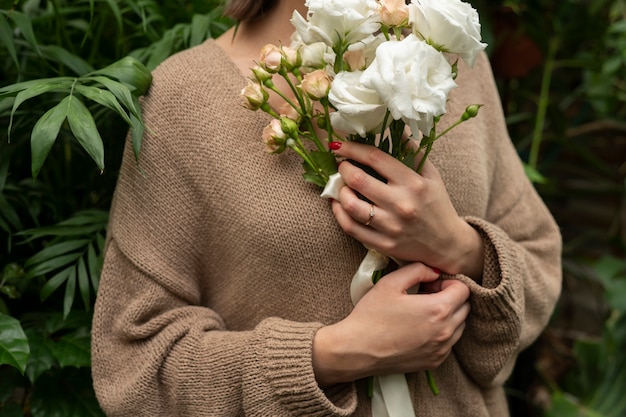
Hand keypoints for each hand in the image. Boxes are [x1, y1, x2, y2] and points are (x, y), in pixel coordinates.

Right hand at [312, 262, 469, 385]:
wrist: (357, 350)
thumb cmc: (371, 316)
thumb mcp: (390, 283)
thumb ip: (417, 270)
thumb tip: (434, 272)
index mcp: (437, 309)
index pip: (464, 289)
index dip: (447, 283)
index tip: (429, 285)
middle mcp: (445, 332)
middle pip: (465, 307)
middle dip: (449, 298)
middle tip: (425, 296)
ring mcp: (441, 349)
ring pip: (460, 326)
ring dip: (448, 316)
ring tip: (421, 313)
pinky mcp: (435, 362)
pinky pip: (449, 342)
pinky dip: (441, 332)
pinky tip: (418, 328)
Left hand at [329, 141, 483, 279]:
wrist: (447, 245)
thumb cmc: (438, 205)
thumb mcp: (431, 175)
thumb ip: (413, 152)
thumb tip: (395, 128)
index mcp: (413, 183)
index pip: (375, 158)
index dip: (353, 148)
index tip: (340, 144)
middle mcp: (401, 204)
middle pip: (358, 180)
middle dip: (343, 168)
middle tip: (342, 165)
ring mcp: (390, 226)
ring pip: (351, 205)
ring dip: (339, 191)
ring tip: (341, 185)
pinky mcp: (383, 243)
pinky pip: (351, 227)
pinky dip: (339, 213)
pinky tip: (338, 204)